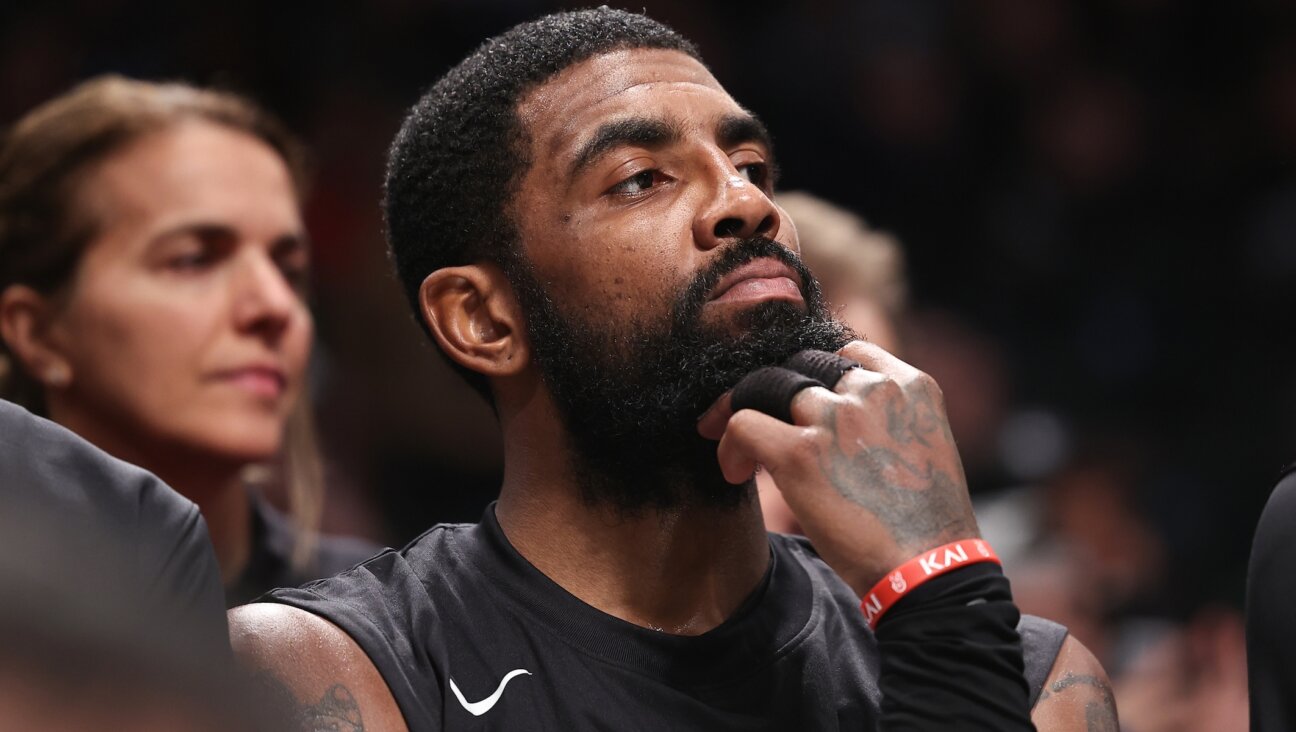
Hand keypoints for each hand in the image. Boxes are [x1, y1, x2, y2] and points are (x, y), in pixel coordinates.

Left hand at [698, 340, 979, 594]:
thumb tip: (834, 425)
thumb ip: (886, 422)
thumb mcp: (921, 450)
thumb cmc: (924, 528)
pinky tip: (735, 472)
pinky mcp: (801, 451)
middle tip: (752, 422)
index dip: (813, 378)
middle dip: (772, 391)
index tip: (797, 409)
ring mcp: (836, 416)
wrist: (929, 572)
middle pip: (800, 364)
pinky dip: (730, 444)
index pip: (845, 354)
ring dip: (742, 412)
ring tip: (740, 452)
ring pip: (766, 384)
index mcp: (911, 386)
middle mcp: (874, 390)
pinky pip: (743, 423)